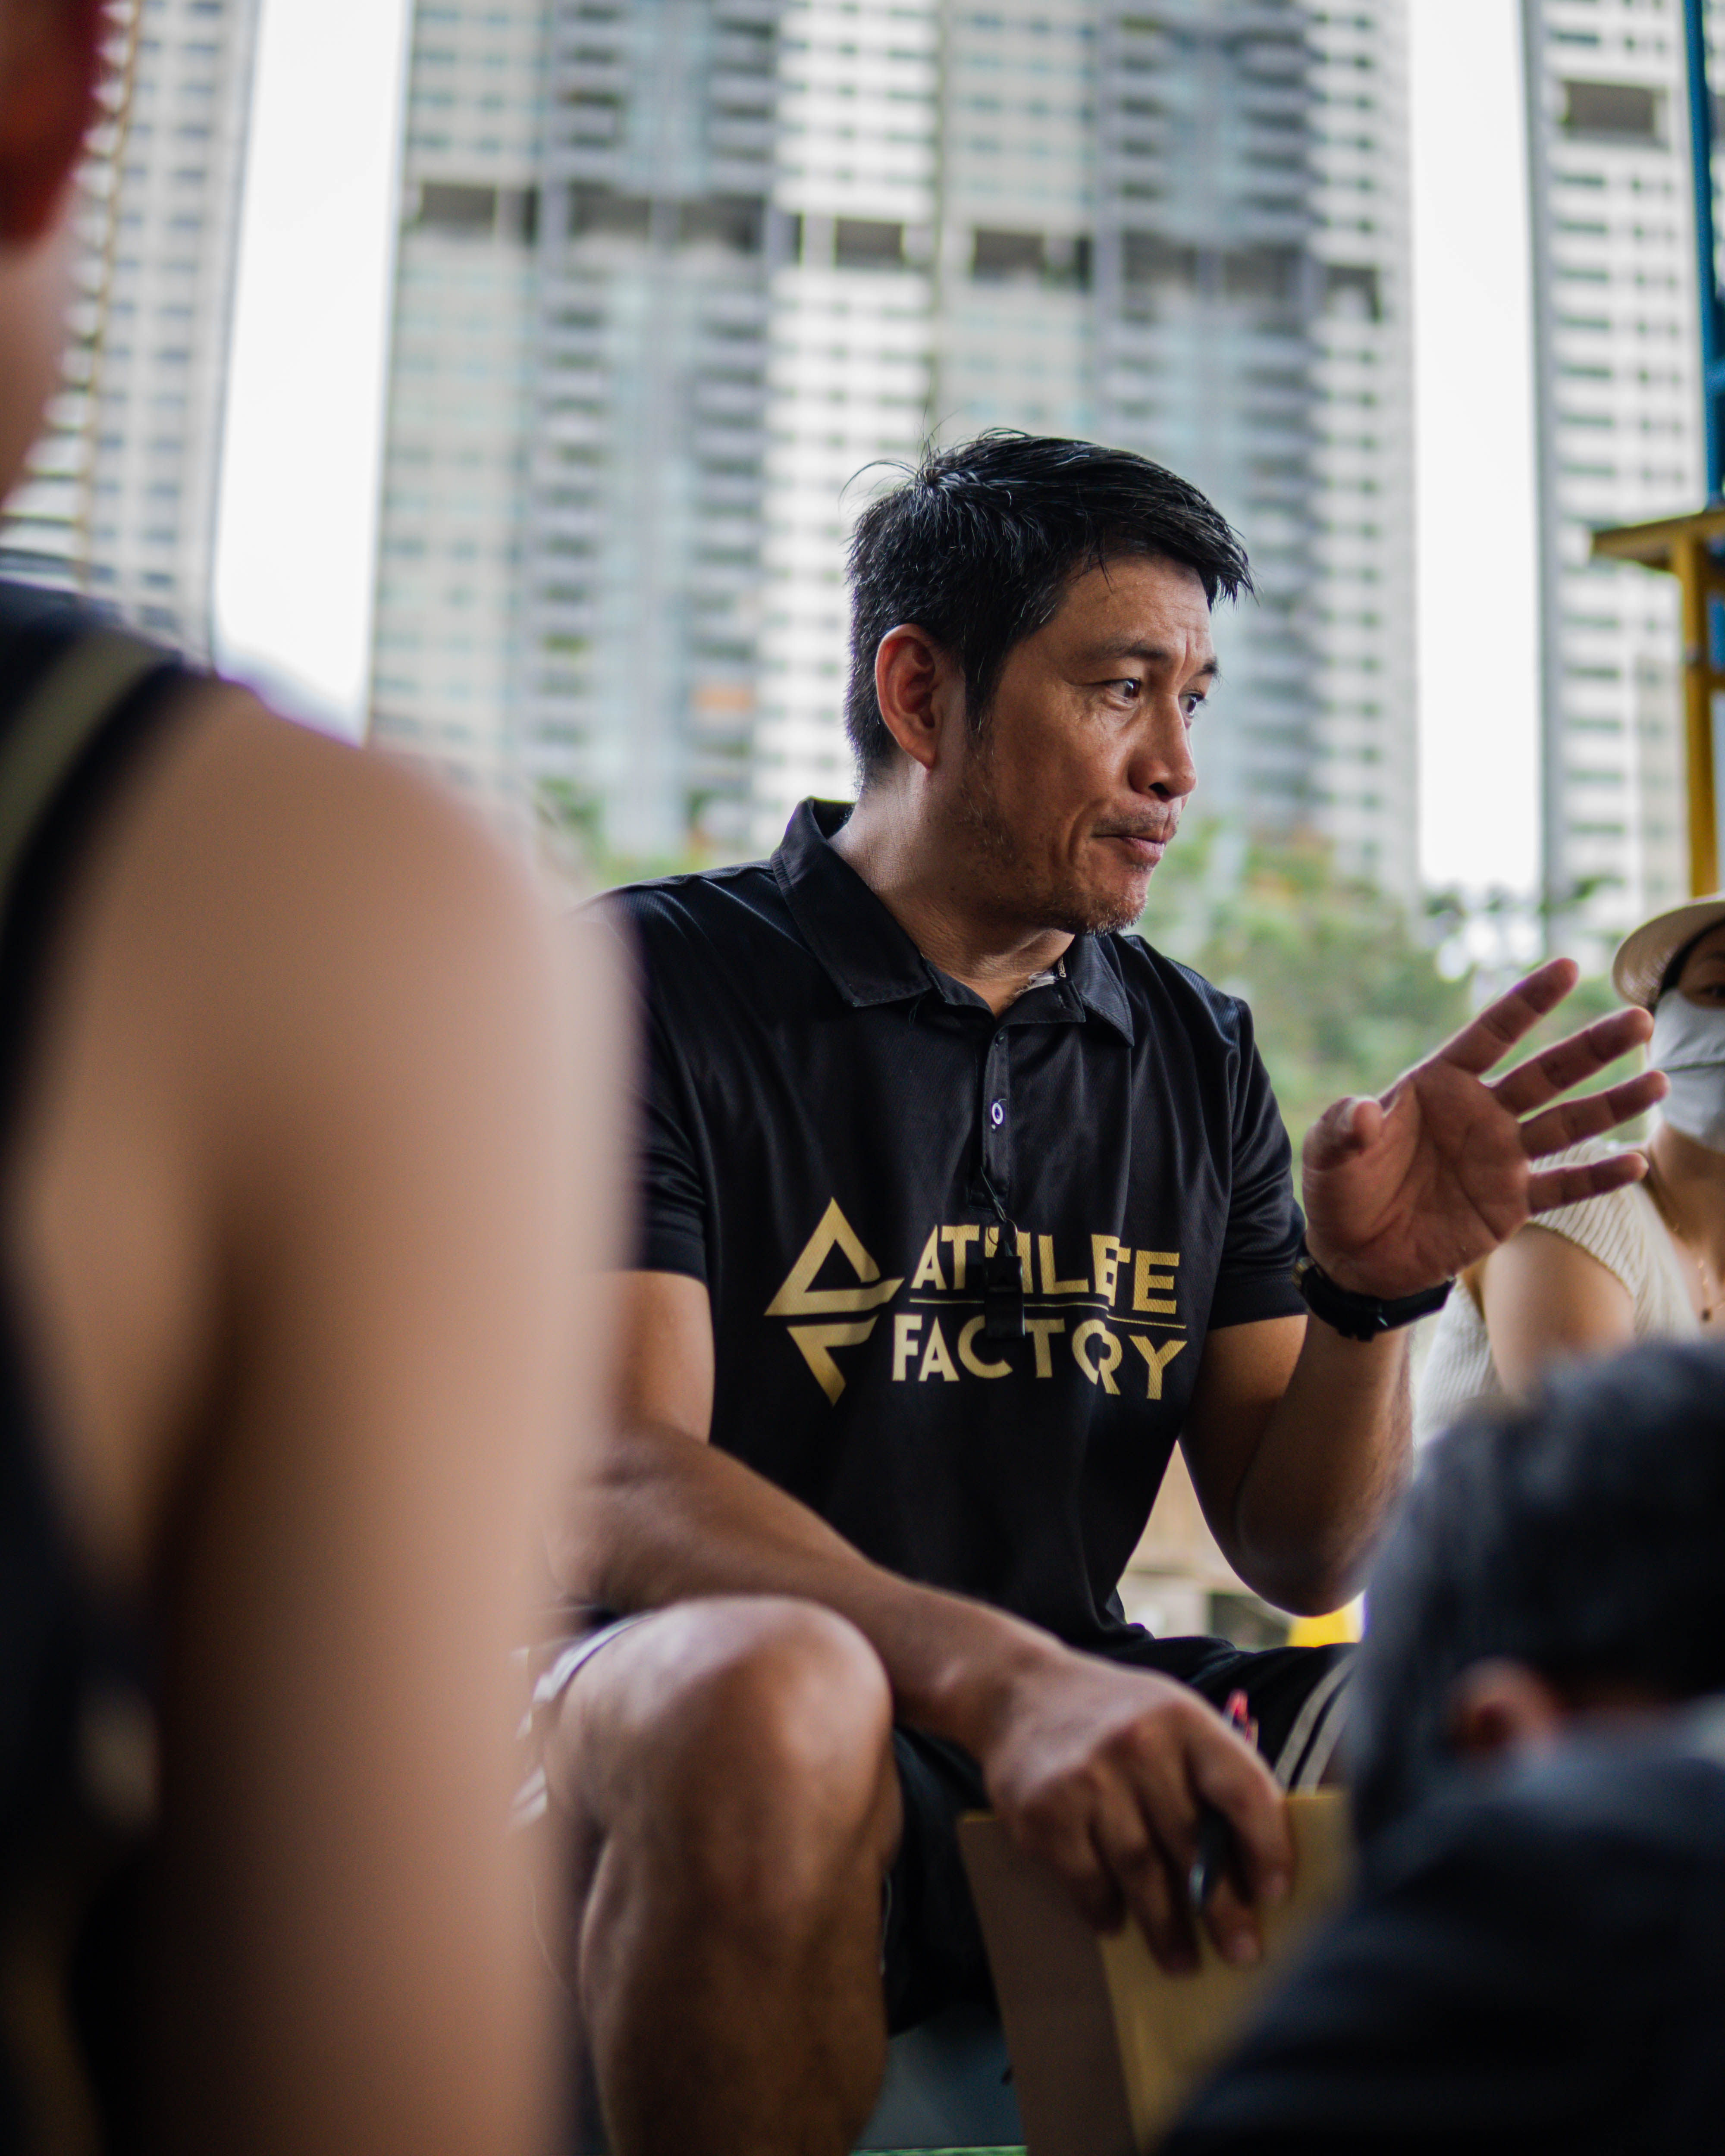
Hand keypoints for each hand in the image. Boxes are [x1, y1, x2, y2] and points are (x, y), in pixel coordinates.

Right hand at [974, 1644, 1292, 1973]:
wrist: (1020, 1692)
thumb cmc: (1115, 1716)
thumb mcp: (1172, 1718)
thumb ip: (1211, 1775)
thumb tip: (1253, 1864)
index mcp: (1183, 1720)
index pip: (1241, 1789)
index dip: (1267, 1847)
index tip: (1278, 1894)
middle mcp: (1137, 1744)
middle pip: (1191, 1843)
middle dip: (1222, 1908)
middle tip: (1242, 1952)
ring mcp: (1087, 1779)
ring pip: (1140, 1873)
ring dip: (1166, 1928)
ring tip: (1183, 1963)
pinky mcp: (1044, 1812)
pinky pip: (1087, 1881)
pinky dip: (1106, 1910)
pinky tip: (1117, 1922)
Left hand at [1301, 957, 1666, 1297]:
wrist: (1353, 1255)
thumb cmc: (1340, 1190)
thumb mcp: (1327, 1154)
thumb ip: (1342, 1127)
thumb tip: (1360, 1110)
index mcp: (1438, 1085)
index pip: (1490, 1034)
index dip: (1527, 1002)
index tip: (1568, 966)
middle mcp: (1480, 1114)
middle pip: (1546, 1073)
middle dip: (1591, 1046)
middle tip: (1640, 1019)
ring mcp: (1500, 1159)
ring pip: (1567, 1124)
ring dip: (1612, 1104)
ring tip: (1657, 1081)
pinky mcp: (1510, 1205)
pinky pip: (1561, 1187)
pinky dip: (1596, 1178)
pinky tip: (1635, 1163)